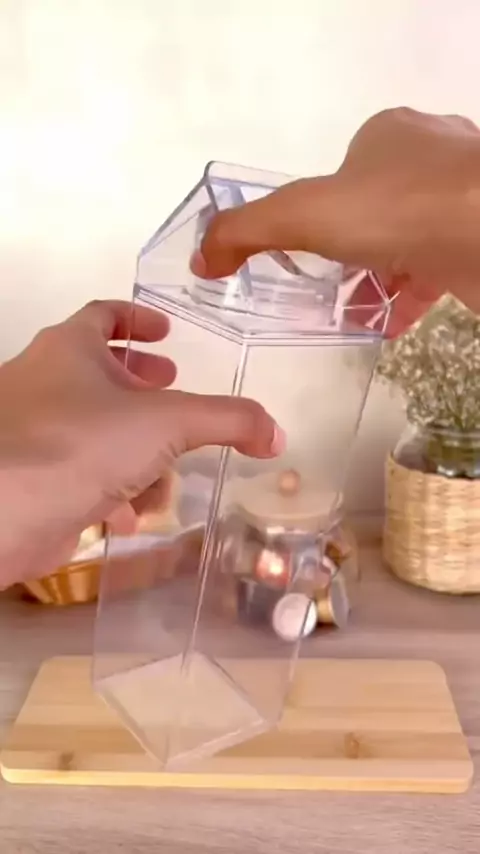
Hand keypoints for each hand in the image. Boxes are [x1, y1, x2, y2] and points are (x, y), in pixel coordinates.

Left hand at [0, 300, 282, 586]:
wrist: (2, 511)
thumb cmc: (81, 443)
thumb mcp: (167, 423)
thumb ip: (227, 421)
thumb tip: (276, 432)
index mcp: (70, 348)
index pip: (104, 314)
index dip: (139, 319)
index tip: (167, 332)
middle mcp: (44, 380)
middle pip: (99, 373)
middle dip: (141, 387)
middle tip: (170, 391)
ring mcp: (33, 432)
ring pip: (94, 430)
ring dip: (135, 451)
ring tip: (164, 475)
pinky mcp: (31, 479)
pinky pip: (79, 474)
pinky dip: (109, 490)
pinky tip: (128, 516)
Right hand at [192, 108, 479, 335]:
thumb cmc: (393, 209)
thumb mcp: (302, 215)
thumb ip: (245, 232)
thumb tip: (200, 260)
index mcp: (387, 135)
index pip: (344, 170)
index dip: (319, 211)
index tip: (304, 251)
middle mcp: (428, 160)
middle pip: (375, 208)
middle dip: (347, 250)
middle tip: (322, 288)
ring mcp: (461, 201)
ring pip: (407, 241)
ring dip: (376, 277)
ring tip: (349, 312)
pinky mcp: (476, 243)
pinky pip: (435, 271)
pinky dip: (407, 299)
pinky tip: (385, 325)